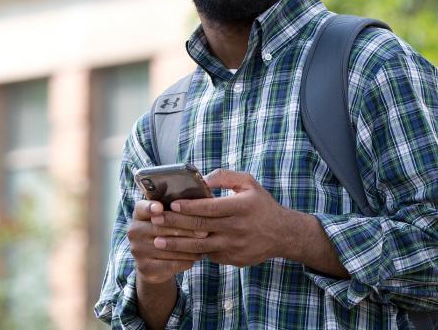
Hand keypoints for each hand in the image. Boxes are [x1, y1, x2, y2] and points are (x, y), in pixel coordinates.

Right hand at [128, 200, 206, 283]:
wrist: (156, 264)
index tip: (160, 208)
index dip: (150, 207)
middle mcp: (135, 231)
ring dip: (190, 246)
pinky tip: (198, 256)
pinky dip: (186, 260)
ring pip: (168, 247)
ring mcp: (138, 250)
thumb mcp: (170, 217)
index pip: (142, 208)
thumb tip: (204, 191)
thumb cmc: (169, 231)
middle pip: (161, 228)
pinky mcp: (145, 267)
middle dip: (186, 229)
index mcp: (140, 214)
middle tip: (205, 231)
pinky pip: (170, 263)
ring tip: (206, 244)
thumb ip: (180, 206)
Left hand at [149, 169, 289, 266]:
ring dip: (176, 244)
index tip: (171, 205)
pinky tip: (177, 250)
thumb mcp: (250, 184)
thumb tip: (203, 179)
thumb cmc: (262, 205)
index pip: (209, 207)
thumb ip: (226, 177)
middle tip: (155, 220)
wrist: (282, 234)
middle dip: (174, 224)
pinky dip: (192, 253)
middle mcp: (236, 228)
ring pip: (199, 246)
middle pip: (199, 226)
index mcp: (241, 207)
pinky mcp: (231, 259)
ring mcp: (233, 246)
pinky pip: (208, 255)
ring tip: (157, 241)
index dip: (189, 207)